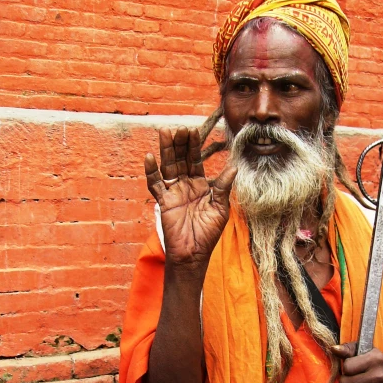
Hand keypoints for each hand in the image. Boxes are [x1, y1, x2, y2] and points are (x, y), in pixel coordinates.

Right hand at [145, 126, 236, 269]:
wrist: (193, 255)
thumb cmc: (208, 234)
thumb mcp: (220, 209)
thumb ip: (223, 187)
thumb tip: (233, 168)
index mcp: (201, 186)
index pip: (196, 161)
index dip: (194, 147)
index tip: (193, 131)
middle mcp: (186, 186)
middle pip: (181, 159)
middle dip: (180, 144)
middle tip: (179, 128)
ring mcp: (173, 193)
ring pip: (168, 167)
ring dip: (166, 150)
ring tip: (165, 132)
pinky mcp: (163, 202)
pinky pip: (156, 184)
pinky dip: (151, 171)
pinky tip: (150, 157)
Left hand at [331, 343, 382, 382]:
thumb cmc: (370, 364)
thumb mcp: (360, 352)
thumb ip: (346, 349)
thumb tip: (334, 349)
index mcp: (375, 359)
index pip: (347, 366)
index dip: (345, 367)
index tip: (351, 368)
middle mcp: (379, 376)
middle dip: (343, 381)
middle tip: (348, 380)